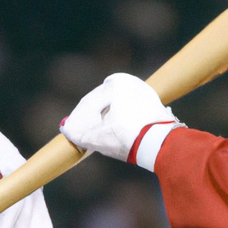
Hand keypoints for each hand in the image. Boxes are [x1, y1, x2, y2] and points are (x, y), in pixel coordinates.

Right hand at [60, 73, 182, 168]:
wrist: (161, 144)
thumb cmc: (128, 136)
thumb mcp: (99, 137)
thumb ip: (80, 132)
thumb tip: (66, 128)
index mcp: (116, 83)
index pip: (90, 103)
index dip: (78, 119)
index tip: (70, 130)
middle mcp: (132, 83)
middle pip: (105, 104)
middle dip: (93, 119)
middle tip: (83, 133)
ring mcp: (145, 93)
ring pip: (118, 108)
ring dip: (108, 121)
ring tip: (100, 136)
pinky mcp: (155, 106)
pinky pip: (132, 112)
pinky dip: (122, 122)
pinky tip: (119, 134)